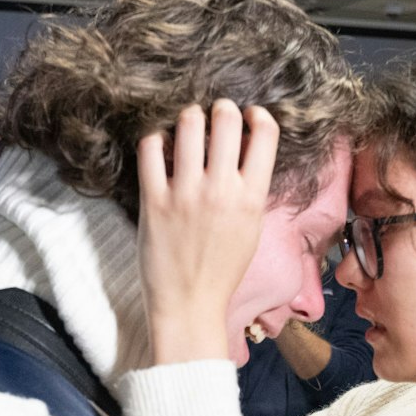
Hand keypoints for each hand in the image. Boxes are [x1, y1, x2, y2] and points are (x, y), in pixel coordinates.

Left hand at [137, 100, 279, 365]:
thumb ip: (251, 189)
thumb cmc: (222, 271)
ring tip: (187, 126)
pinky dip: (156, 138)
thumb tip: (246, 148)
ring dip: (189, 117)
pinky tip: (160, 146)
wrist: (189, 306)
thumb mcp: (252, 228)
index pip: (265, 132)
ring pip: (188, 124)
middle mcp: (221, 190)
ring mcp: (185, 193)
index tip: (249, 116)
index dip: (258, 115)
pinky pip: (150, 148)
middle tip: (214, 116)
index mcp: (252, 197)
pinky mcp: (153, 200)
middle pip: (226, 118)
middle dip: (222, 109)